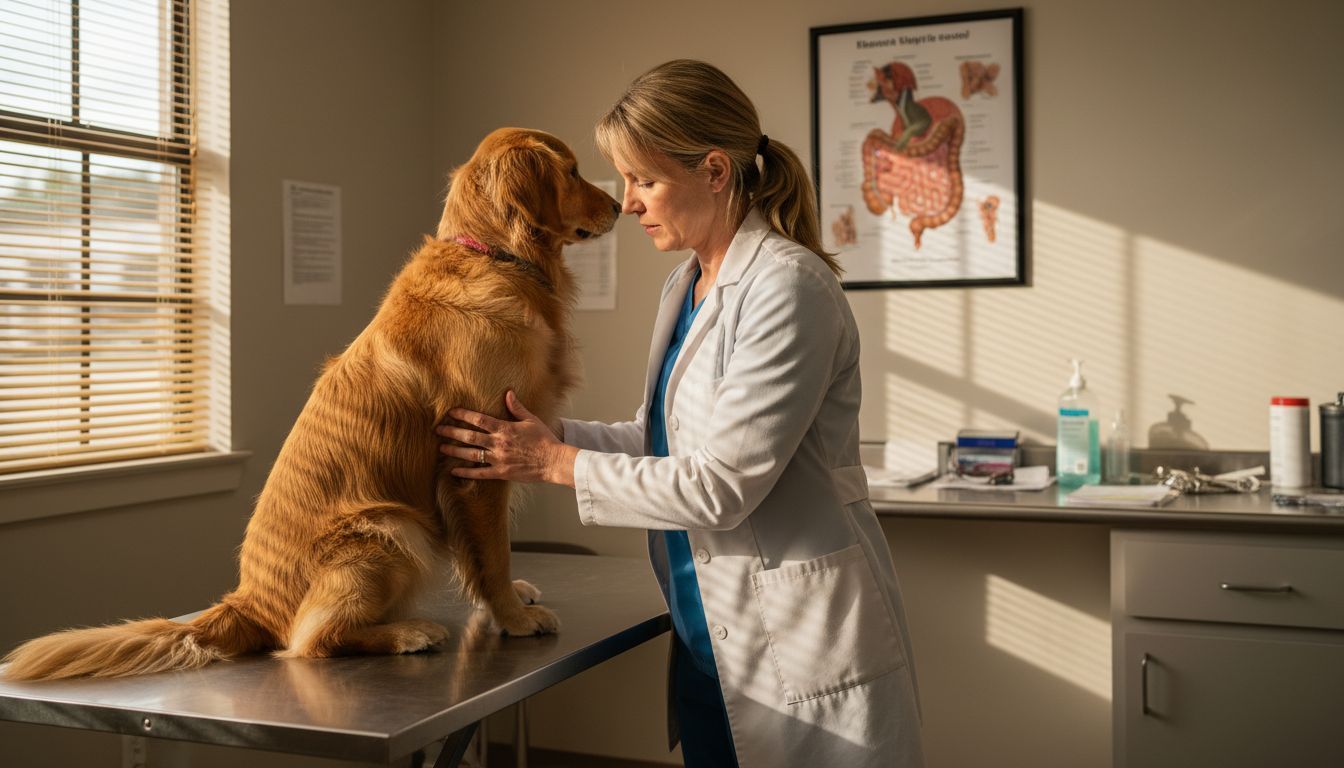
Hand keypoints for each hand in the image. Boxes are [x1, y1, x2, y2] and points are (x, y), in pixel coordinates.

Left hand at [437, 391, 577, 486]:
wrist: (553, 461)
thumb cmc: (544, 440)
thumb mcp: (531, 420)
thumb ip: (517, 407)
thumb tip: (508, 393)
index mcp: (505, 428)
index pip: (479, 419)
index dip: (463, 415)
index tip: (451, 412)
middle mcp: (498, 443)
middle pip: (470, 436)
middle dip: (452, 432)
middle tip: (438, 429)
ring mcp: (498, 459)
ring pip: (471, 454)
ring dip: (454, 450)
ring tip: (441, 447)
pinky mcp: (501, 473)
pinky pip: (479, 473)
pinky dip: (466, 472)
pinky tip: (453, 471)